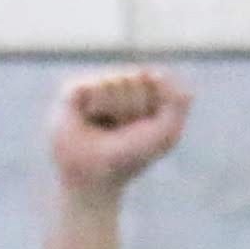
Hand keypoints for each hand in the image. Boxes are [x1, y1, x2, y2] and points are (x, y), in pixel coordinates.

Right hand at [47, 69, 191, 196]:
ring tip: (105, 126)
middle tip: (123, 130)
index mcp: (143, 95)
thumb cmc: (132, 157)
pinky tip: (88, 118)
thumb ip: (176, 104)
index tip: (146, 126)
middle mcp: (120, 88)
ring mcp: (97, 88)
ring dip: (113, 109)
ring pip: (113, 81)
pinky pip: (92, 85)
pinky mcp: (73, 91)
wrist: (96, 175)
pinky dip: (95, 106)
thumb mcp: (165, 134)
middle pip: (135, 78)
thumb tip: (158, 73)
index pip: (155, 79)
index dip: (153, 105)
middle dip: (133, 108)